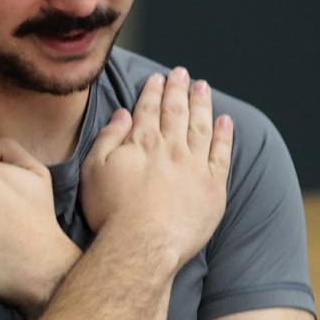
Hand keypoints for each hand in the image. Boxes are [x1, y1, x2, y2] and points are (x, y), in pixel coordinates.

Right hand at [80, 67, 233, 267]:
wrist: (142, 246)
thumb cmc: (111, 212)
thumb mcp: (94, 170)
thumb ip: (109, 138)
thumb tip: (122, 114)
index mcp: (142, 142)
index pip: (149, 108)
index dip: (154, 90)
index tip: (158, 78)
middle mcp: (171, 148)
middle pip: (176, 111)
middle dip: (178, 89)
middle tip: (182, 73)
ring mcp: (195, 166)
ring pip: (201, 125)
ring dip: (202, 103)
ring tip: (203, 87)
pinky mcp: (213, 187)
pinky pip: (222, 154)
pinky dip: (224, 135)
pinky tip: (225, 121)